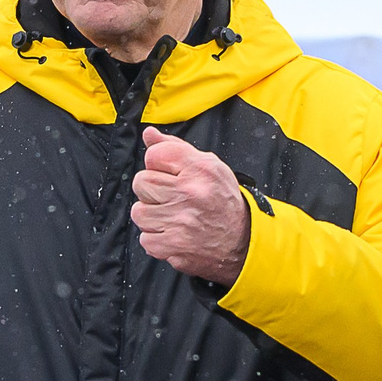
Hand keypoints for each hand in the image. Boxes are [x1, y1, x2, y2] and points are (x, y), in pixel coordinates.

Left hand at [132, 126, 249, 285]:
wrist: (243, 240)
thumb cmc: (223, 201)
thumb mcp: (209, 166)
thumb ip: (176, 148)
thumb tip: (149, 134)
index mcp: (200, 170)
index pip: (154, 155)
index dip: (157, 164)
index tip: (168, 174)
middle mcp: (191, 193)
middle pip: (141, 182)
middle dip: (152, 190)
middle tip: (170, 197)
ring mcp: (181, 222)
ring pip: (139, 212)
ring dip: (152, 216)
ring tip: (171, 216)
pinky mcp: (174, 246)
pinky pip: (145, 238)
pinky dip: (156, 238)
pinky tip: (173, 234)